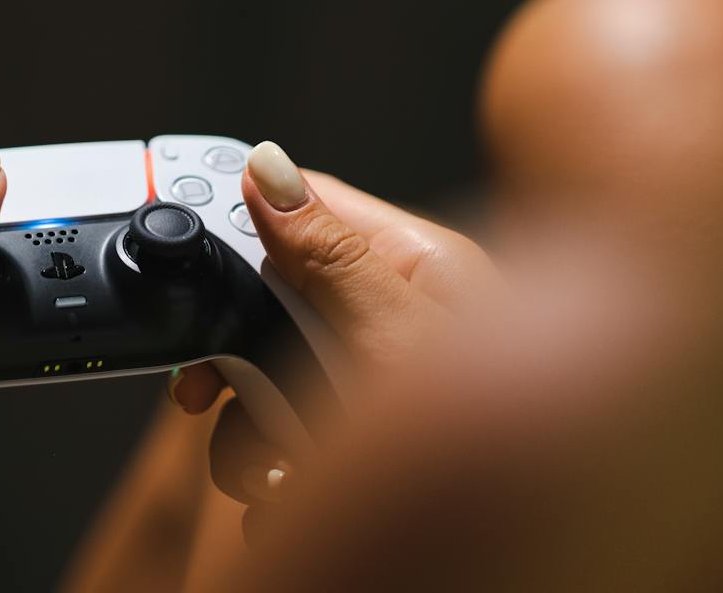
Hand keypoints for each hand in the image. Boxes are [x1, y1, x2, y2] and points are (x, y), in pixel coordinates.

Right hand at [167, 141, 495, 542]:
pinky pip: (285, 450)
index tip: (180, 251)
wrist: (543, 554)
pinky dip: (273, 482)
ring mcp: (378, 391)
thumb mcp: (404, 340)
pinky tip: (290, 500)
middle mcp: (397, 323)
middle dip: (234, 359)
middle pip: (269, 305)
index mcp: (417, 268)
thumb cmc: (522, 451)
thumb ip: (331, 258)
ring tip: (278, 475)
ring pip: (266, 387)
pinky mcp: (363, 454)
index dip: (232, 221)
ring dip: (250, 439)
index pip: (301, 205)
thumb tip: (267, 168)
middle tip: (211, 393)